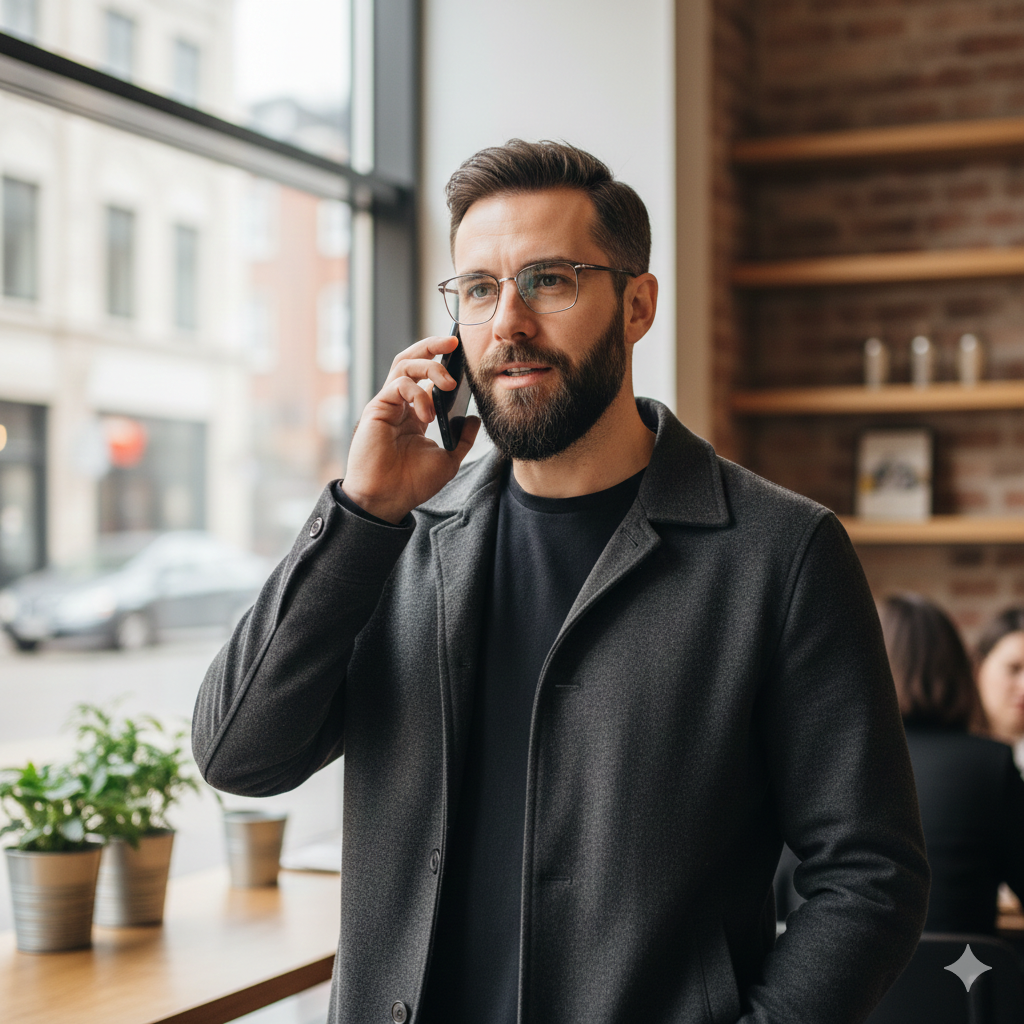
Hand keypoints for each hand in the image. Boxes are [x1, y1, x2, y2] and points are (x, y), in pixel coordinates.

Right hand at [341, 334, 479, 523]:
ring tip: (449, 383)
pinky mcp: (377, 408)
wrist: (387, 500)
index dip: (443, 361)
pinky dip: (418, 393)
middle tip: (454, 341)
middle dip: (432, 345)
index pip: (427, 376)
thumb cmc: (411, 483)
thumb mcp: (448, 460)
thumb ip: (462, 439)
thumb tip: (474, 418)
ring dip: (430, 366)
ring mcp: (387, 404)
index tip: (463, 354)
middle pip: (411, 359)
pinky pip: (399, 385)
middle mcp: (400, 404)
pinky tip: (428, 414)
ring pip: (404, 364)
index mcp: (414, 413)